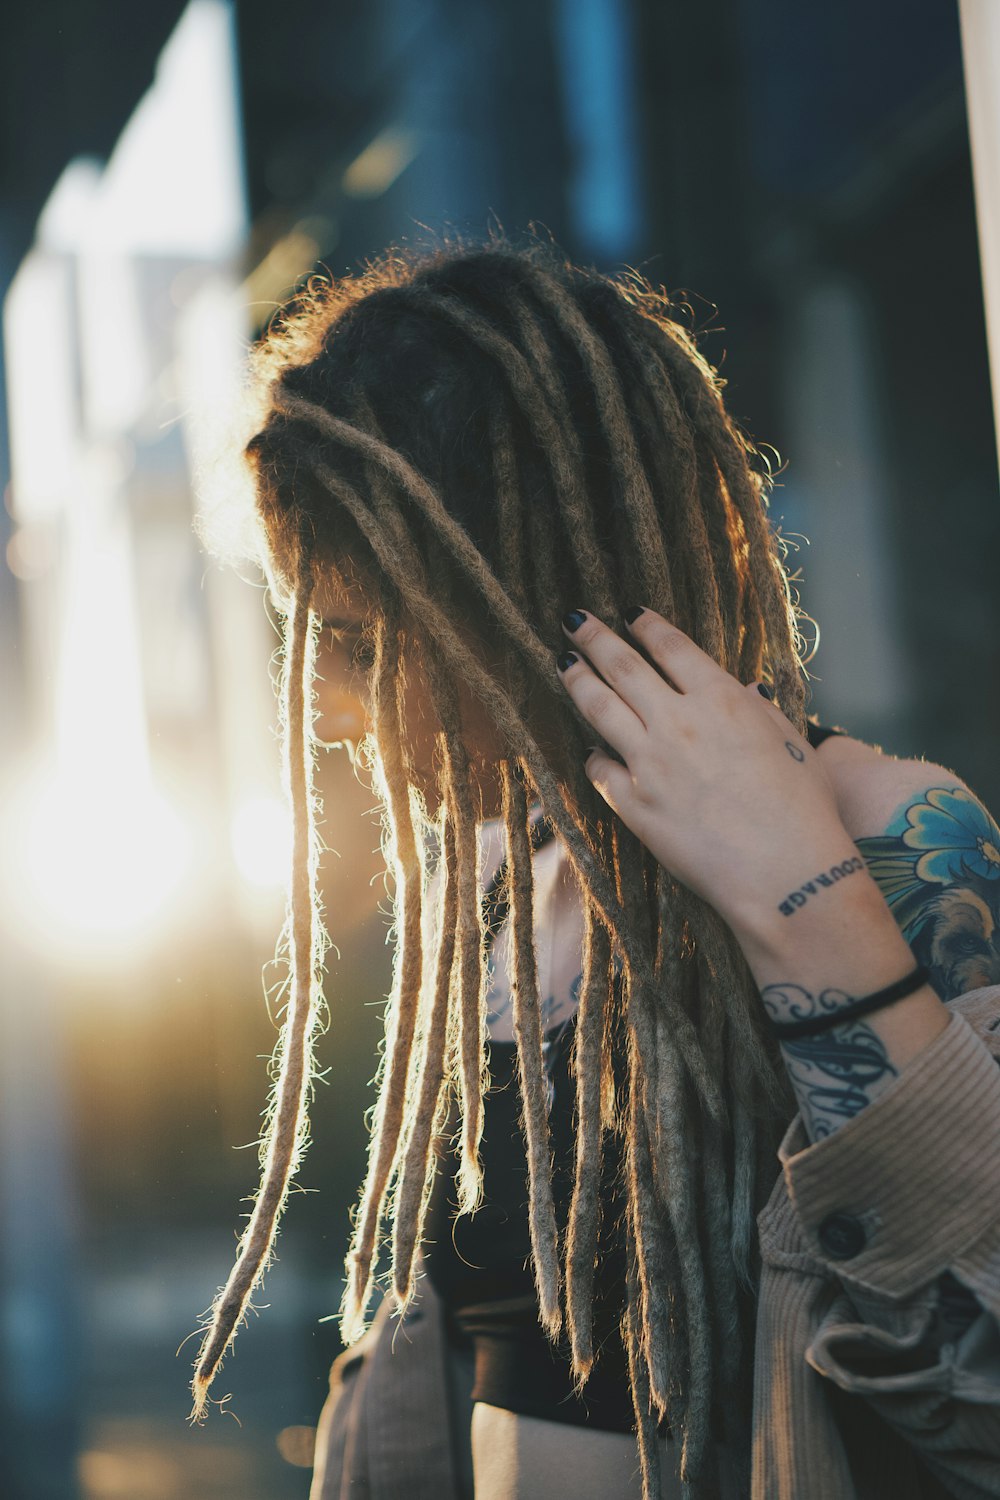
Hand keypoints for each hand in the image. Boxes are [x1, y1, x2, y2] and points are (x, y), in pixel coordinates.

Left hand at [556, 607, 853, 930]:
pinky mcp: (634, 804)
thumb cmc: (804, 810)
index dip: (645, 625)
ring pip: (599, 707)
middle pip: (623, 666)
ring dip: (577, 680)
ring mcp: (650, 762)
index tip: (629, 613)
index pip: (671, 647)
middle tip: (574, 619)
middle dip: (594, 637)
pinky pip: (600, 769)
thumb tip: (746, 686)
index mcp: (721, 699)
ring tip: (563, 663)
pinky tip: (590, 749)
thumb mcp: (793, 743)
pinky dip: (594, 755)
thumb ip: (761, 710)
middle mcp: (679, 722)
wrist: (785, 871)